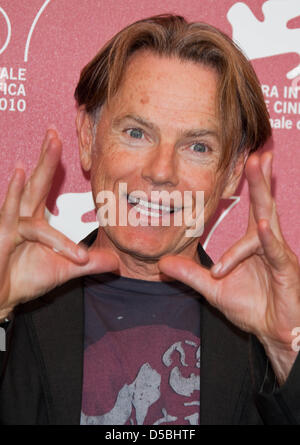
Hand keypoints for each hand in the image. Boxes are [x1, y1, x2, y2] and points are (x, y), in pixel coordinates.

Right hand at [0, 129, 118, 317]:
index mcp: (35, 220)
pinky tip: (19, 173)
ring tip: (53, 141)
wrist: (2, 298)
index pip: (43, 188)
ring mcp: (11, 223)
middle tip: (56, 131)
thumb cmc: (25, 279)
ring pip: (31, 195)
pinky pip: (13, 215)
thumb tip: (116, 261)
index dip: (50, 166)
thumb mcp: (66, 268)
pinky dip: (15, 193)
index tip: (60, 143)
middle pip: (37, 181)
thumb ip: (90, 263)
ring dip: (43, 167)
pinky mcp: (3, 235)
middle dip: (48, 156)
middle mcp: (22, 216)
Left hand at [159, 152, 299, 382]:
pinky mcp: (285, 271)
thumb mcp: (213, 287)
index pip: (253, 209)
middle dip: (259, 177)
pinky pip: (275, 252)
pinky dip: (268, 240)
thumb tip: (162, 263)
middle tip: (256, 151)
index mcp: (254, 243)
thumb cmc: (252, 307)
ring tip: (259, 167)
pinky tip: (263, 225)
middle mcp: (269, 243)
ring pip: (269, 220)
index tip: (247, 160)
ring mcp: (279, 255)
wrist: (274, 331)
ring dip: (263, 193)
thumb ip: (190, 273)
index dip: (251, 185)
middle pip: (263, 204)